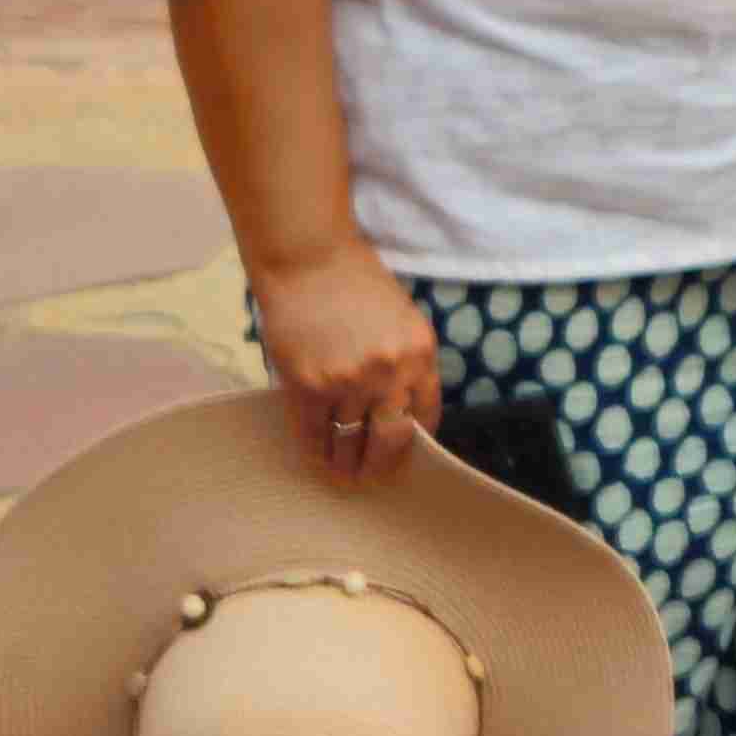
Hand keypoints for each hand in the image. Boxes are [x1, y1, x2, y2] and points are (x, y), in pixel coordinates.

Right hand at [253, 240, 444, 485]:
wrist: (310, 259)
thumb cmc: (356, 283)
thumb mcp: (402, 319)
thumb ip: (405, 362)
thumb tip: (399, 412)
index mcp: (421, 353)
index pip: (425, 417)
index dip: (412, 444)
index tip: (401, 457)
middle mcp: (390, 372)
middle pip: (391, 441)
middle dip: (380, 466)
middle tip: (369, 477)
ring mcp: (349, 382)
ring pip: (350, 443)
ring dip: (344, 465)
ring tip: (340, 474)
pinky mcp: (310, 387)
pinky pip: (314, 434)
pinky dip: (315, 451)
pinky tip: (316, 457)